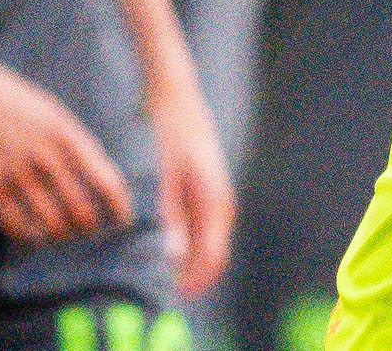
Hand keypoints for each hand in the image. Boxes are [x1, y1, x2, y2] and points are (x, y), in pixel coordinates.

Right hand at [0, 33, 131, 246]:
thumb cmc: (8, 99)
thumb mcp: (50, 112)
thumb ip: (73, 144)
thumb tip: (98, 180)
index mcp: (66, 134)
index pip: (107, 182)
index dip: (120, 207)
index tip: (122, 219)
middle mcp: (45, 155)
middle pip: (82, 212)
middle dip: (90, 228)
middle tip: (89, 230)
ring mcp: (15, 172)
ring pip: (52, 225)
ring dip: (61, 235)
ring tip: (62, 233)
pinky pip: (16, 225)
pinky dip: (29, 236)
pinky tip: (33, 234)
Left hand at [149, 77, 235, 298]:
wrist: (180, 97)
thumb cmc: (172, 131)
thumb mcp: (168, 175)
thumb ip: (173, 216)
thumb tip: (174, 256)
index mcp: (217, 200)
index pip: (213, 254)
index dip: (197, 279)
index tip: (177, 295)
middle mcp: (223, 202)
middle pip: (215, 253)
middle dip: (197, 276)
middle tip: (171, 291)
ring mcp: (218, 197)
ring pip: (212, 243)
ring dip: (195, 262)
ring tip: (170, 277)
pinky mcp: (209, 192)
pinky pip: (206, 229)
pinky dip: (194, 245)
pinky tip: (174, 250)